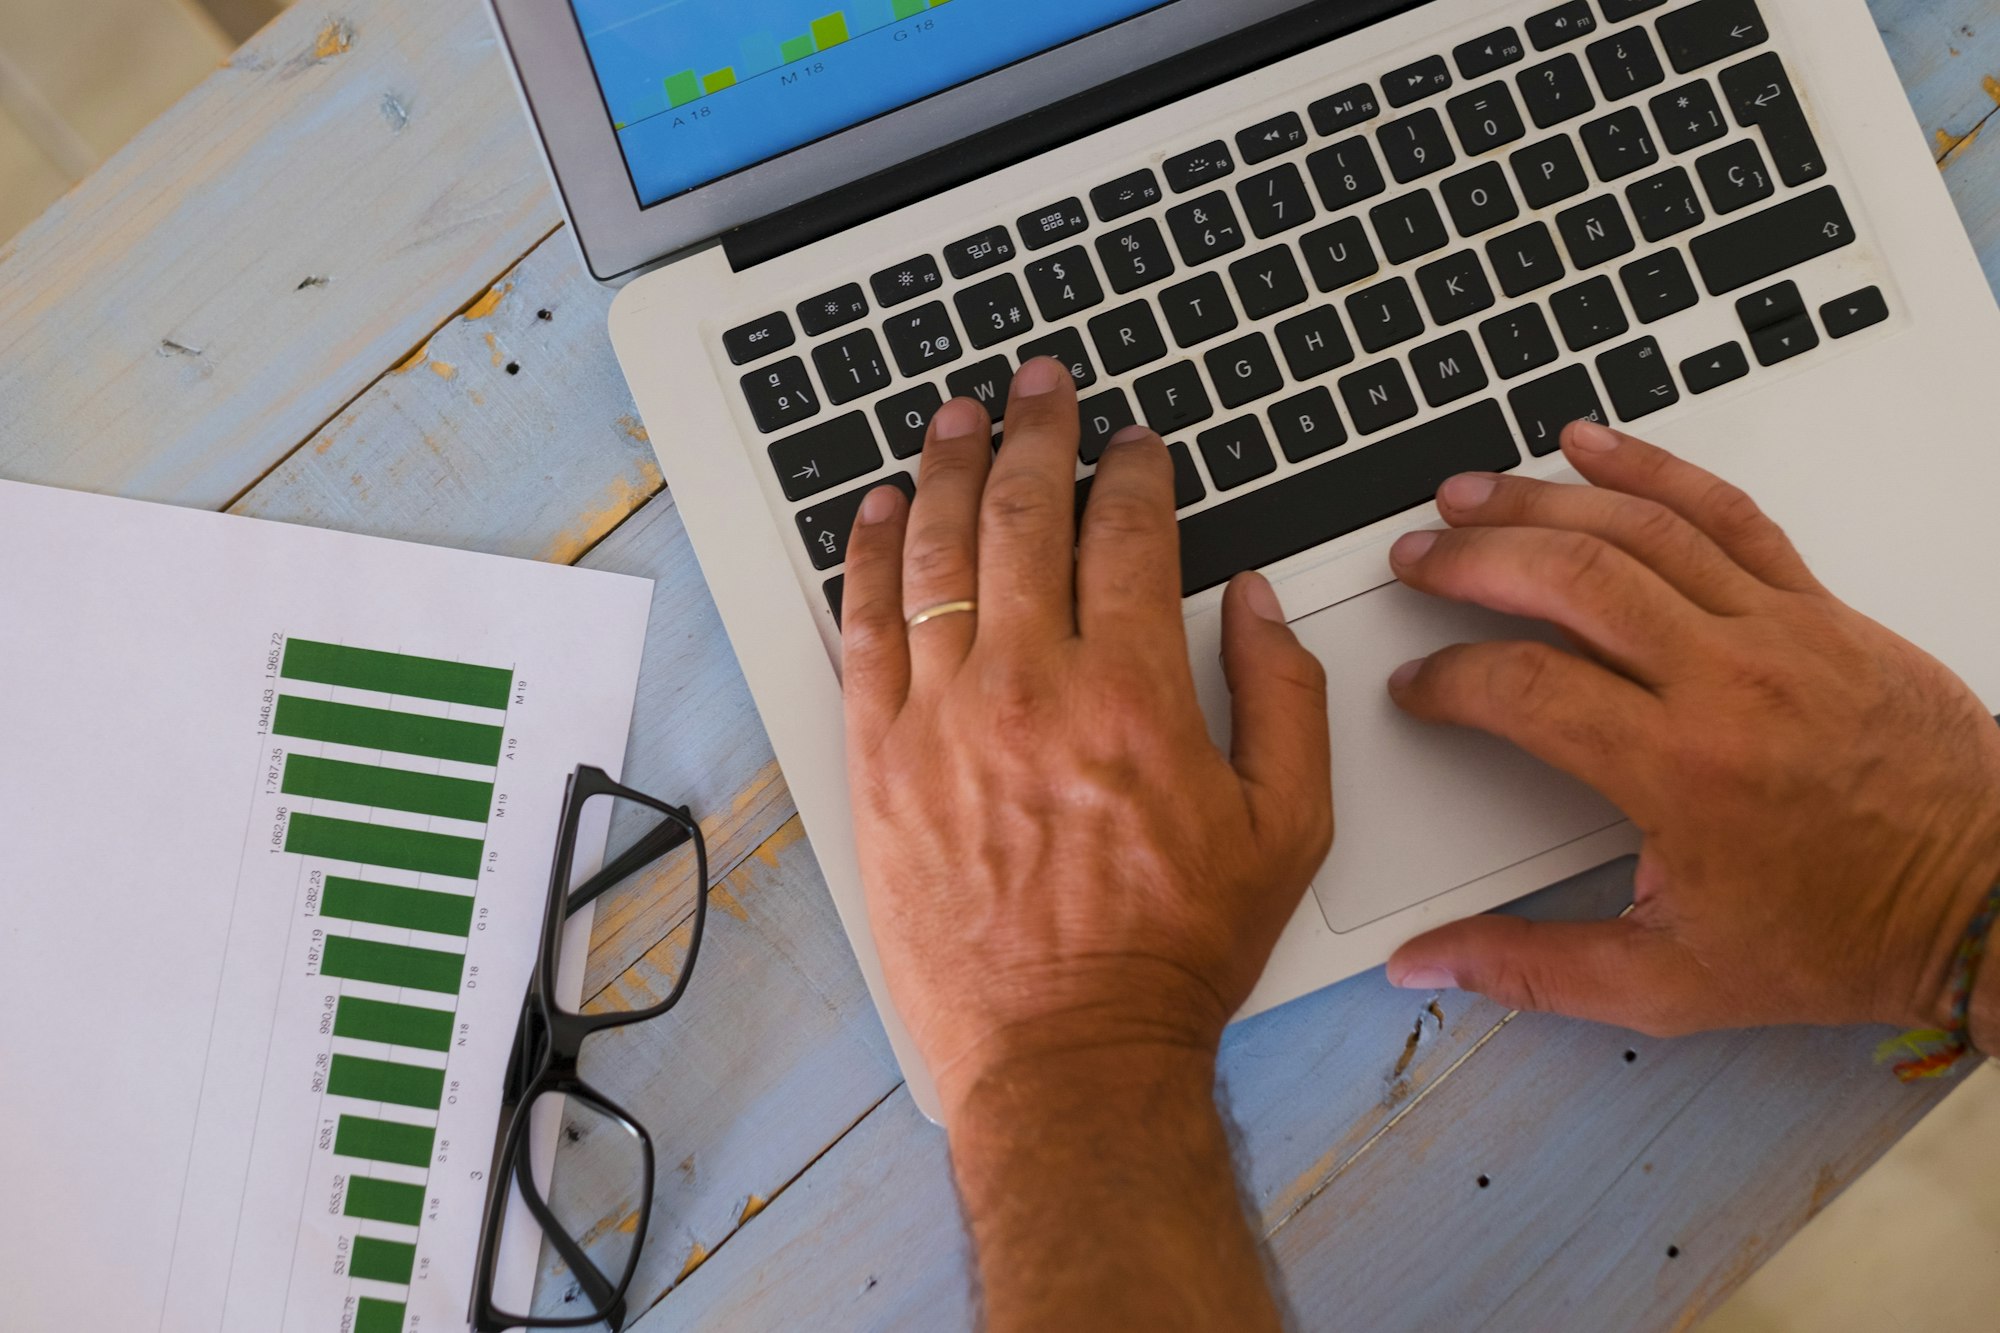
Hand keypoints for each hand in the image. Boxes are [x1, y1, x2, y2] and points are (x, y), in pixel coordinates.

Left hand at [838, 357, 1332, 1113]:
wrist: (1067, 1049)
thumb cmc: (1171, 950)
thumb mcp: (1288, 829)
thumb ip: (1287, 697)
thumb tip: (1258, 601)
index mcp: (1135, 694)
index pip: (1130, 535)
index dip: (1135, 471)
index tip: (1135, 445)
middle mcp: (1031, 688)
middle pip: (1028, 517)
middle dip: (1040, 434)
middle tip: (1041, 388)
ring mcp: (943, 720)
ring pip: (940, 555)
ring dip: (951, 469)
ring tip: (959, 416)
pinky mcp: (880, 761)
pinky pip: (863, 630)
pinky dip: (868, 558)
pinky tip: (881, 510)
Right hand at [1386, 420, 1999, 1046]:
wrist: (1991, 898)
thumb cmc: (1848, 934)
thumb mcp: (1670, 984)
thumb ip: (1532, 968)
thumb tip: (1429, 964)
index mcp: (1679, 770)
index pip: (1524, 687)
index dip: (1449, 680)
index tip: (1419, 689)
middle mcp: (1726, 681)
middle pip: (1570, 579)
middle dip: (1472, 558)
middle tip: (1417, 557)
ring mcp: (1778, 630)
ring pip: (1638, 530)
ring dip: (1538, 502)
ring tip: (1468, 493)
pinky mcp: (1819, 606)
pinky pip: (1727, 511)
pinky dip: (1651, 470)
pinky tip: (1593, 447)